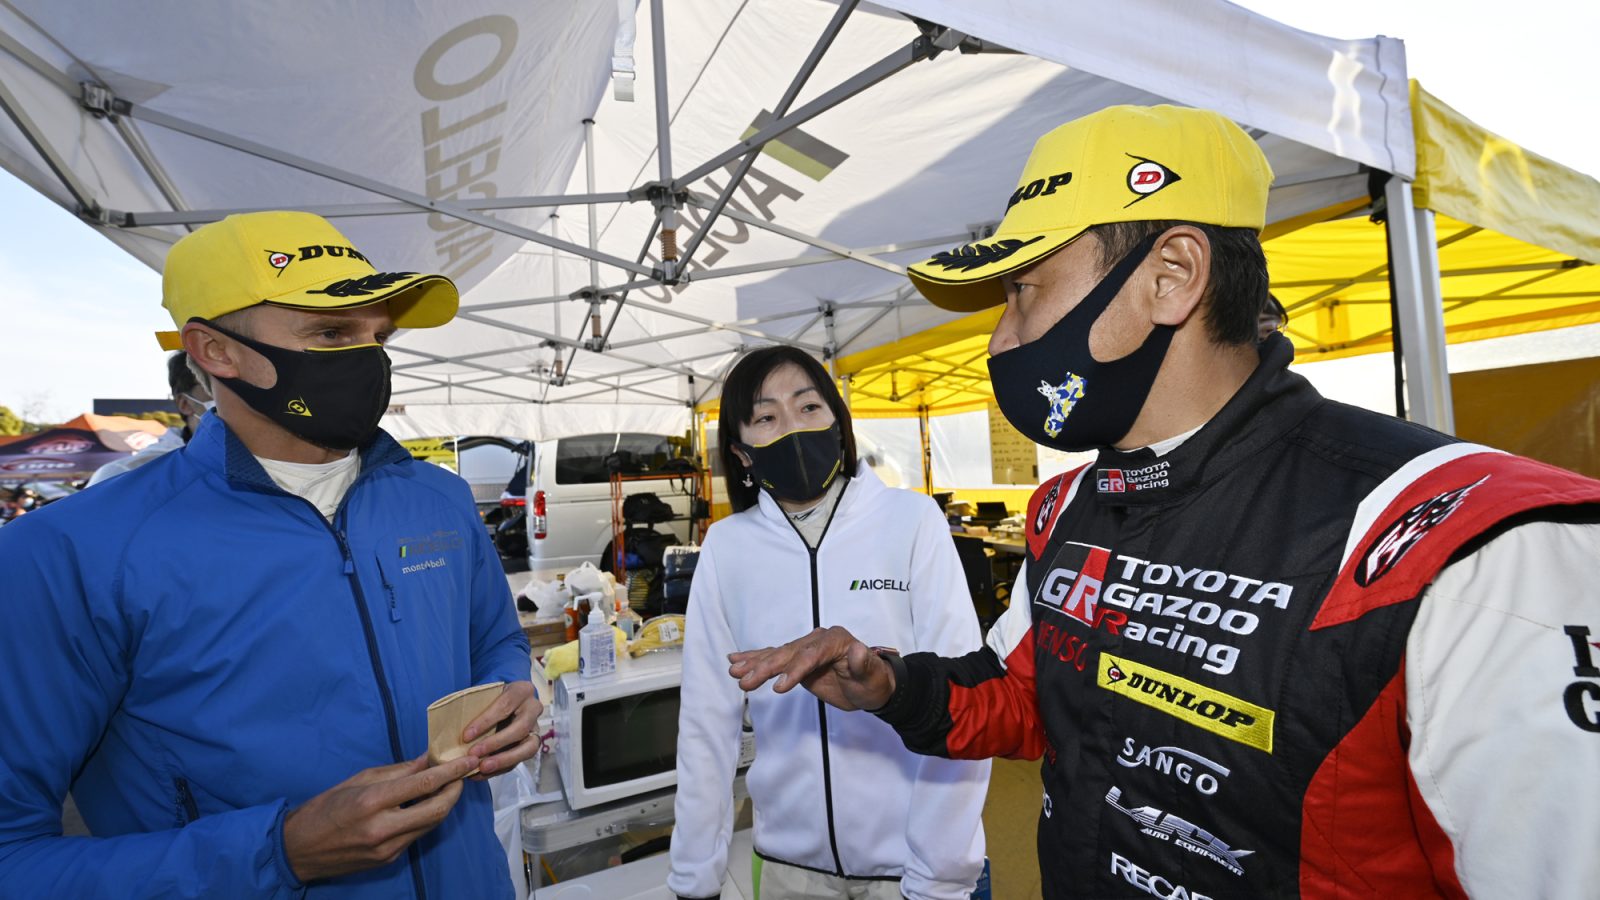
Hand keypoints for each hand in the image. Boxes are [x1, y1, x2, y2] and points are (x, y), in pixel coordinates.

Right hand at [283, 754, 478, 882]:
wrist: (298, 849)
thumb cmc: (325, 807)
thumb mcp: (359, 780)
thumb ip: (398, 771)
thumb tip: (429, 758)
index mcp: (372, 802)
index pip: (424, 784)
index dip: (452, 771)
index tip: (469, 760)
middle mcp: (382, 828)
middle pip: (437, 809)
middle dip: (456, 790)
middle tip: (463, 774)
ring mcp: (387, 848)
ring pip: (431, 824)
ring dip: (444, 804)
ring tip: (448, 785)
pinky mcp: (388, 860)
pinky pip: (416, 835)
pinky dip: (426, 818)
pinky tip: (425, 804)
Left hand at [463, 680, 541, 778]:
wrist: (505, 704)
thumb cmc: (491, 699)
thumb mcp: (485, 695)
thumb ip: (474, 706)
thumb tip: (451, 724)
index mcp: (522, 690)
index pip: (505, 705)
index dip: (486, 721)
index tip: (466, 735)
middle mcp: (533, 709)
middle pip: (520, 728)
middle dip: (495, 743)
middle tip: (474, 754)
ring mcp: (536, 729)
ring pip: (527, 748)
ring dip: (503, 760)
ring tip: (482, 768)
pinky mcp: (531, 745)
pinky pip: (520, 761)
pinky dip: (500, 769)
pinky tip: (481, 773)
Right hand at [727, 626, 895, 711]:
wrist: (871, 686)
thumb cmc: (873, 682)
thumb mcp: (873, 677)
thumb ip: (864, 664)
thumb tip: (857, 650)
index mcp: (835, 640)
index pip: (811, 654)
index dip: (794, 670)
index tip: (779, 687)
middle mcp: (818, 640)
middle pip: (788, 653)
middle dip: (766, 668)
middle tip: (745, 681)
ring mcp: (806, 649)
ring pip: (777, 654)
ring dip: (754, 663)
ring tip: (734, 670)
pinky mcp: (798, 660)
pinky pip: (774, 657)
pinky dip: (756, 659)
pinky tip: (737, 660)